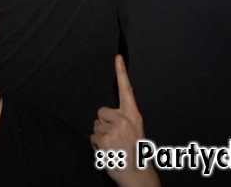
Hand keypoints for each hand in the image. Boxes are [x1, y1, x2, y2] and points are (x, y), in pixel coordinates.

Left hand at [91, 55, 159, 186]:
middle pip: (101, 112)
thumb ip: (123, 119)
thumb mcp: (136, 131)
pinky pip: (92, 138)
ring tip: (114, 147)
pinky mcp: (105, 140)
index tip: (118, 57)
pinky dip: (97, 147)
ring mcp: (114, 129)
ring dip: (100, 137)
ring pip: (95, 126)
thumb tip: (102, 117)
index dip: (121, 72)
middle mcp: (125, 119)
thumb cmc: (136, 153)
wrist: (138, 175)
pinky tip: (108, 153)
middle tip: (116, 138)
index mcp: (134, 115)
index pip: (127, 90)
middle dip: (103, 123)